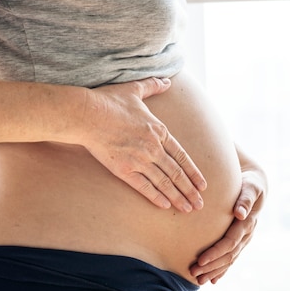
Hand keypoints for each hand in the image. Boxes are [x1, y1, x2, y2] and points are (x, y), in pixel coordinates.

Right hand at [80, 77, 206, 212]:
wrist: (87, 114)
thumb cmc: (109, 101)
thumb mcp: (134, 89)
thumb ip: (153, 86)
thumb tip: (166, 81)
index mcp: (158, 130)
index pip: (181, 156)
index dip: (193, 172)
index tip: (202, 185)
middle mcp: (153, 147)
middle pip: (176, 173)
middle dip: (190, 190)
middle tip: (200, 204)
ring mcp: (139, 160)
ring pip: (163, 183)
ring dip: (177, 197)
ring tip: (188, 209)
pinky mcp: (123, 169)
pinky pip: (144, 187)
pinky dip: (156, 197)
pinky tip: (165, 206)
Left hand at [189, 165, 266, 283]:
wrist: (255, 186)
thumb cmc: (250, 184)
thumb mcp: (250, 188)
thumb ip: (245, 199)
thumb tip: (240, 213)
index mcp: (247, 224)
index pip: (230, 242)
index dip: (215, 252)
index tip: (200, 260)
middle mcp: (246, 235)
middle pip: (228, 256)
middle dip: (211, 266)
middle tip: (194, 273)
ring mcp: (243, 240)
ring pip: (229, 260)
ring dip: (214, 271)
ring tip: (198, 280)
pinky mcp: (239, 240)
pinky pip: (231, 258)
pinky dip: (222, 270)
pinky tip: (212, 279)